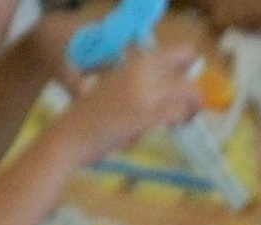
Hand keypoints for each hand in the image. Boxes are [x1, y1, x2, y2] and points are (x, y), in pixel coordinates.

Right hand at [65, 41, 204, 157]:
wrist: (68, 137)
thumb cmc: (85, 117)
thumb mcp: (112, 86)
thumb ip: (137, 82)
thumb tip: (164, 87)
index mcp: (135, 63)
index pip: (179, 52)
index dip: (185, 68)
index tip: (181, 83)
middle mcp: (144, 72)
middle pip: (188, 72)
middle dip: (192, 89)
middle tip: (187, 105)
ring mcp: (147, 92)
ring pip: (189, 91)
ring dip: (191, 106)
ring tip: (185, 118)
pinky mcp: (148, 115)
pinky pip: (178, 112)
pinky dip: (181, 119)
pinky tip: (176, 126)